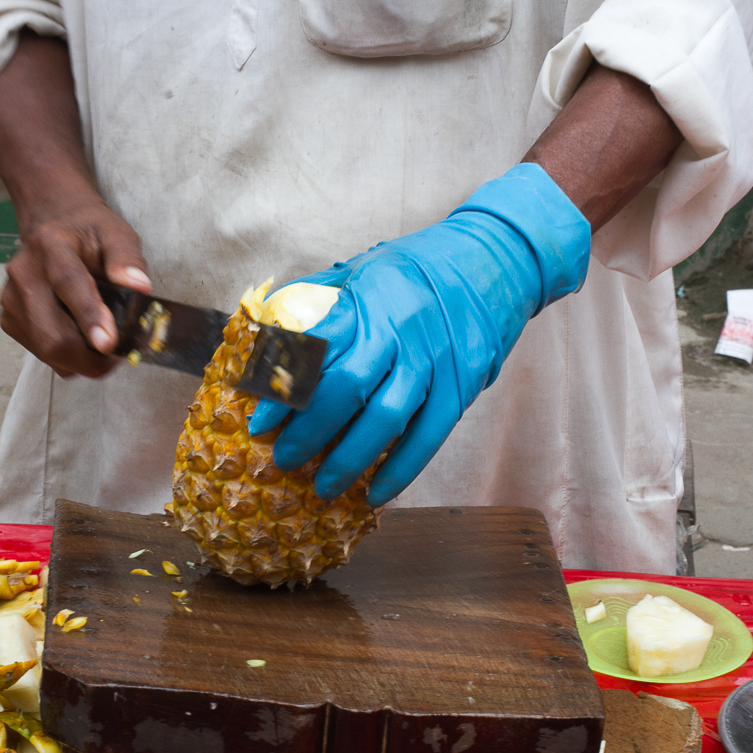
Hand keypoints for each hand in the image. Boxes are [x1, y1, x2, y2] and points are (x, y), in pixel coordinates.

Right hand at [0, 196, 151, 377]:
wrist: (52, 226)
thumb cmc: (88, 233)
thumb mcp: (116, 234)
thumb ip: (128, 259)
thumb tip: (139, 287)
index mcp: (52, 244)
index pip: (67, 283)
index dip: (88, 316)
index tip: (108, 343)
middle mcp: (25, 272)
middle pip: (51, 331)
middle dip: (88, 358)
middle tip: (119, 358)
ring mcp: (12, 298)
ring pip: (46, 349)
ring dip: (81, 361)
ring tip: (104, 347)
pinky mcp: (9, 319)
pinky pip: (42, 353)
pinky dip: (68, 358)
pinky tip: (82, 341)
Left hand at [249, 164, 590, 506]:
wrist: (494, 257)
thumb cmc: (417, 267)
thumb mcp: (364, 267)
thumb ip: (319, 298)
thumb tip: (269, 324)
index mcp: (366, 301)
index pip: (314, 350)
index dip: (282, 390)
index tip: (258, 423)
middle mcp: (399, 331)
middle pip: (345, 389)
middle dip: (308, 432)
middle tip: (283, 460)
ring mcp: (434, 360)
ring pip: (386, 419)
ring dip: (350, 460)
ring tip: (322, 488)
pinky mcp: (462, 384)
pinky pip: (430, 436)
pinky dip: (401, 470)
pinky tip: (375, 494)